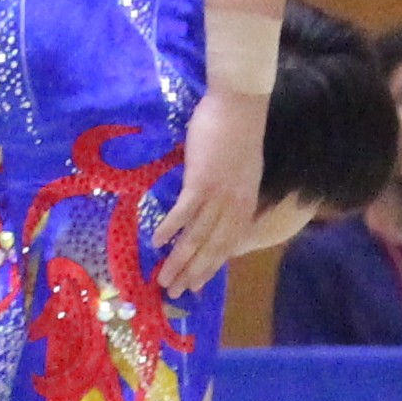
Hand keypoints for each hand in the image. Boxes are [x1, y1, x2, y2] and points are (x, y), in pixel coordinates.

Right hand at [156, 84, 267, 296]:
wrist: (240, 107)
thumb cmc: (237, 132)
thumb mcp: (242, 168)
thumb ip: (232, 190)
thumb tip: (215, 204)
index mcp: (245, 204)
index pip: (228, 244)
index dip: (211, 267)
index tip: (197, 284)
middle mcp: (234, 206)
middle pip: (212, 248)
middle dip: (193, 273)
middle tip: (175, 293)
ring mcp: (218, 196)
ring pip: (197, 237)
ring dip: (179, 261)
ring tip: (163, 279)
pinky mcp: (201, 182)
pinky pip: (184, 212)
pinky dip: (170, 229)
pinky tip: (156, 242)